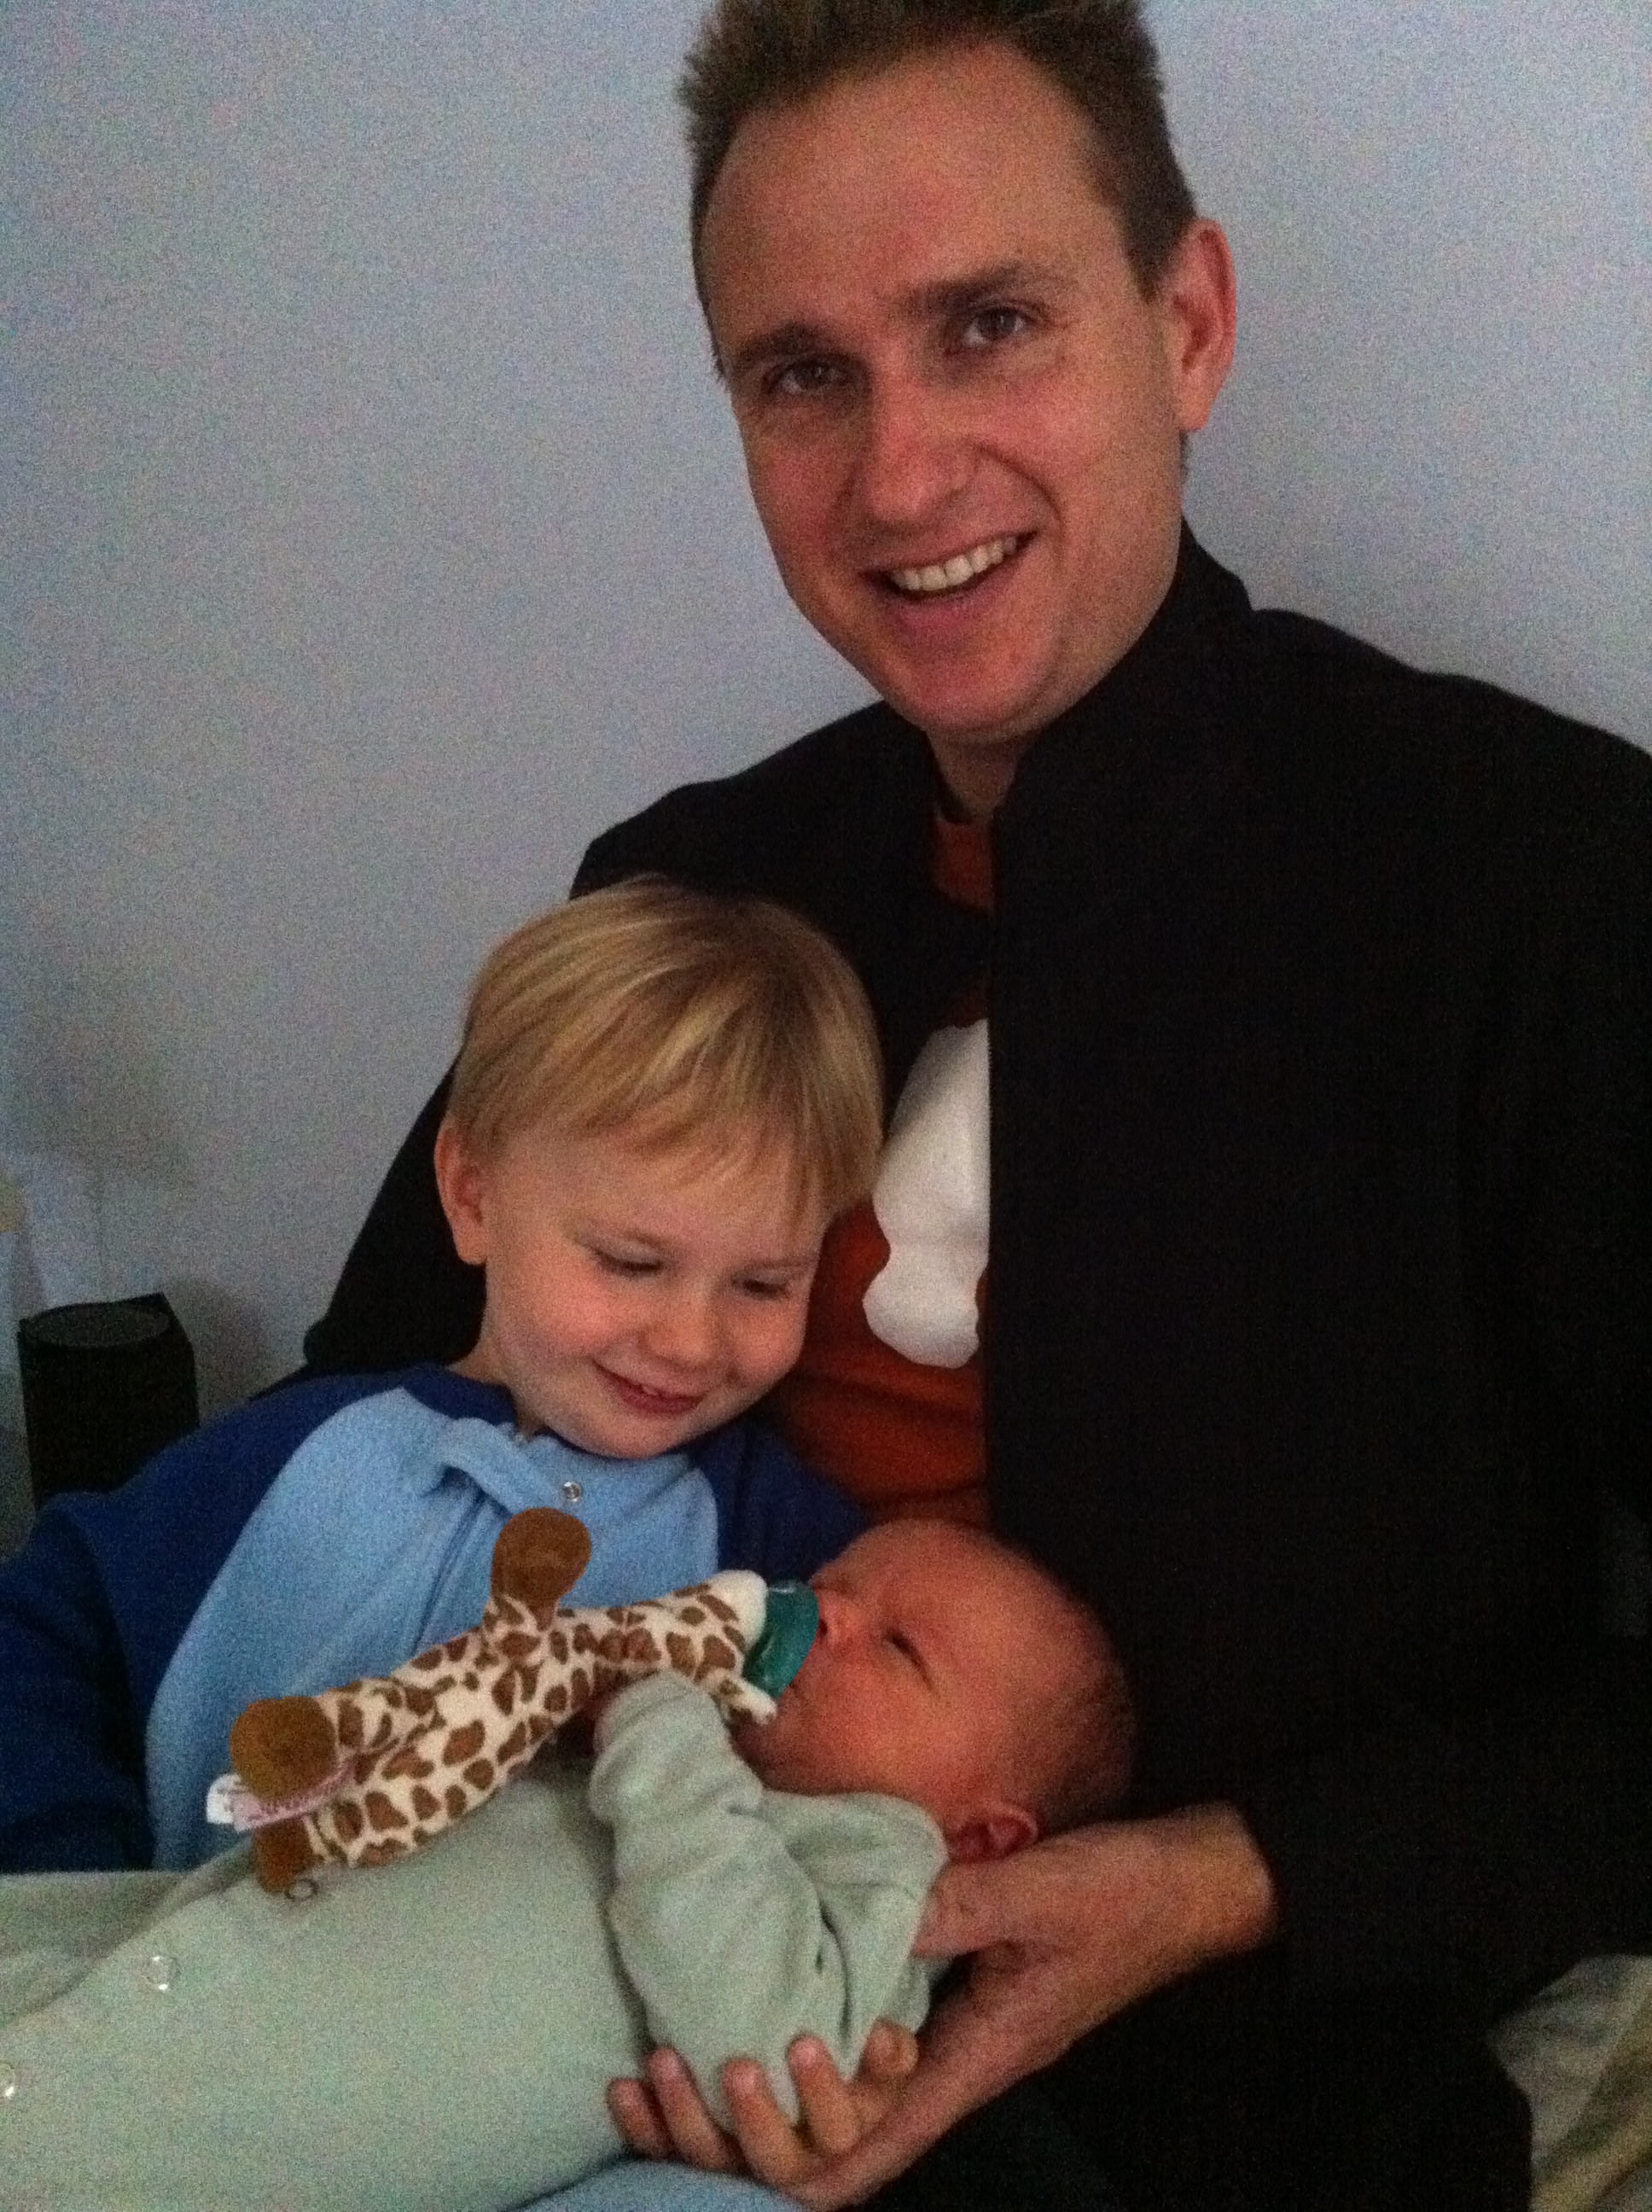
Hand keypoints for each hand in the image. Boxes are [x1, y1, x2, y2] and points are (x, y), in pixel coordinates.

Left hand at [615, 1803, 1275, 2208]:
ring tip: (674, 2046)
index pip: (865, 2154)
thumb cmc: (1119, 1896)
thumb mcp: (1030, 1894)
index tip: (715, 2108)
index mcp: (970, 2064)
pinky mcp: (949, 2005)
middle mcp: (951, 2069)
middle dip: (743, 2133)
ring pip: (840, 2106)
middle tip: (664, 2067)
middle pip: (834, 2149)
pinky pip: (863, 2050)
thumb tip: (848, 1905)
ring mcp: (949, 2044)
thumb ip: (946, 1904)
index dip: (787, 2157)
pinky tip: (758, 1990)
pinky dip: (803, 2037)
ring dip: (758, 2094)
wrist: (1187, 1886)